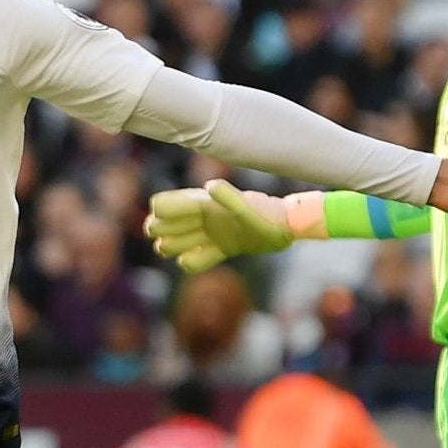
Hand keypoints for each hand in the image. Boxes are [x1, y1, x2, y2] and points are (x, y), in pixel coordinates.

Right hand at [145, 181, 292, 272]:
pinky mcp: (222, 248)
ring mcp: (211, 234)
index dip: (160, 213)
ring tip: (177, 249)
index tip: (162, 222)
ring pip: (177, 242)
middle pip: (165, 224)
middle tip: (169, 241)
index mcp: (204, 203)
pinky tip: (194, 260)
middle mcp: (204, 217)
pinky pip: (197, 259)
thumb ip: (230, 198)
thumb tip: (209, 185)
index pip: (166, 204)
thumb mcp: (249, 209)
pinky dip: (191, 262)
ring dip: (171, 247)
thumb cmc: (267, 216)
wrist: (287, 227)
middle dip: (161, 231)